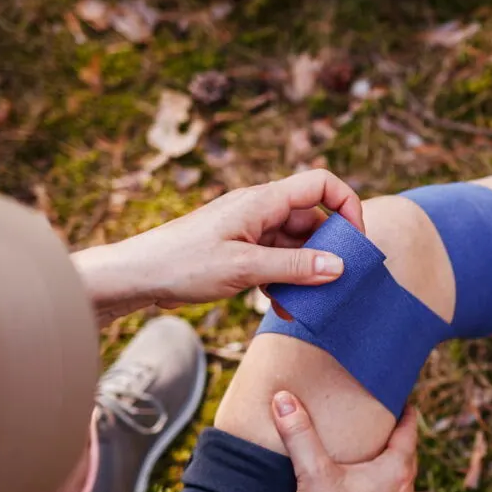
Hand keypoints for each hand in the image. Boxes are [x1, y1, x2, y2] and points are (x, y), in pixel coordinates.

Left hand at [71, 170, 363, 322]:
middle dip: (329, 248)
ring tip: (312, 302)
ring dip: (306, 271)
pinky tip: (285, 308)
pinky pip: (276, 260)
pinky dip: (285, 280)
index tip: (356, 241)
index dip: (347, 205)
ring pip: (295, 244)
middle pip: (312, 218)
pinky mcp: (240, 251)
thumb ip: (294, 265)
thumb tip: (339, 266)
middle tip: (340, 281)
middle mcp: (260, 210)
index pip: (321, 184)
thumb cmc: (182, 263)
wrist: (135, 276)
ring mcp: (250, 230)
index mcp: (263, 200)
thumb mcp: (244, 267)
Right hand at [271, 391, 416, 491]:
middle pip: (405, 457)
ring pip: (399, 486)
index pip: (409, 430)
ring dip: (387, 472)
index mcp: (396, 471)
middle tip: (378, 425)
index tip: (399, 397)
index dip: (405, 411)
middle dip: (393, 440)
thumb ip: (299, 434)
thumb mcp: (312, 474)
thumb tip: (284, 399)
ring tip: (369, 462)